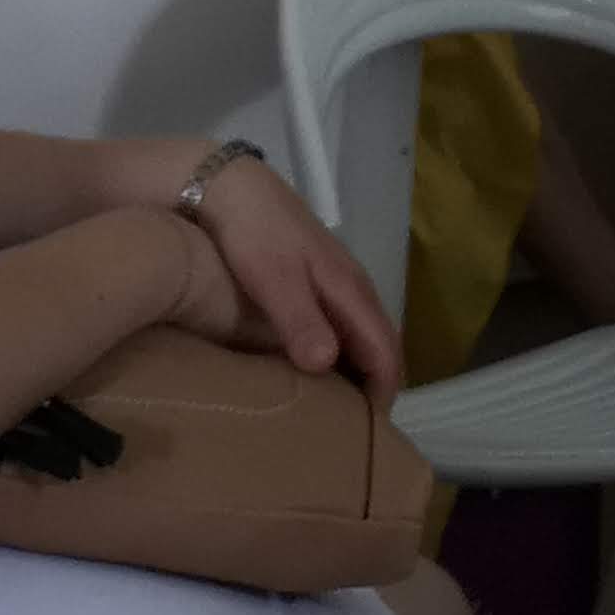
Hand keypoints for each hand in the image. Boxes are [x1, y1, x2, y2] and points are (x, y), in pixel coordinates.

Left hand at [162, 156, 406, 401]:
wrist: (229, 187)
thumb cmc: (253, 236)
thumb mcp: (273, 280)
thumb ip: (301, 322)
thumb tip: (330, 366)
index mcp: (349, 288)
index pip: (385, 344)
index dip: (385, 386)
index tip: (373, 427)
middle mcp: (350, 284)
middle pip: (380, 338)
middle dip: (379, 379)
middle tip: (359, 424)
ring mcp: (334, 277)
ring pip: (361, 328)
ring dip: (361, 364)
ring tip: (341, 401)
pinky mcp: (314, 274)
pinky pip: (342, 320)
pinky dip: (342, 347)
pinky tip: (319, 362)